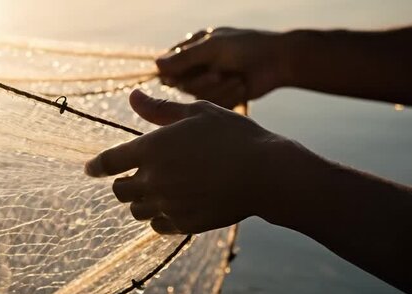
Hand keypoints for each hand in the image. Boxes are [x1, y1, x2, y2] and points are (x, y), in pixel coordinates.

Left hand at [85, 89, 293, 234]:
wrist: (266, 174)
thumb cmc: (233, 136)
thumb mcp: (197, 113)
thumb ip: (159, 109)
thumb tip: (132, 96)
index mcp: (151, 149)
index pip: (108, 162)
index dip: (95, 167)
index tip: (91, 169)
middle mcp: (153, 180)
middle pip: (119, 191)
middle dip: (121, 184)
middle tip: (132, 178)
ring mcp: (168, 205)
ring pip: (137, 210)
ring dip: (140, 201)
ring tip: (157, 192)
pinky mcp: (184, 224)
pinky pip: (158, 226)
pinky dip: (159, 218)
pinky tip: (173, 207)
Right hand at [156, 28, 290, 107]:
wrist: (279, 62)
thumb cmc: (247, 47)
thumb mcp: (213, 48)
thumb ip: (184, 58)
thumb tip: (156, 65)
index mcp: (194, 47)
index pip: (168, 64)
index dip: (172, 72)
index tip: (177, 76)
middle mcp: (198, 65)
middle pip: (180, 84)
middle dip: (200, 81)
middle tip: (218, 73)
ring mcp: (210, 82)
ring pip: (196, 95)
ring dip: (217, 88)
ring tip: (235, 78)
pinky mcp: (222, 97)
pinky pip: (212, 103)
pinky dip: (228, 95)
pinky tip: (241, 86)